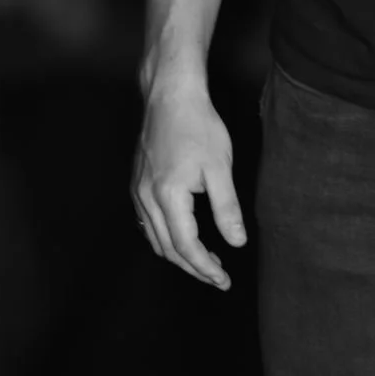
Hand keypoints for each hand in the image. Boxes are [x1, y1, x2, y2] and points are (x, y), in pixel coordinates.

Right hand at [131, 73, 247, 289]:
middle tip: (218, 276)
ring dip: (179, 254)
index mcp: (168, 197)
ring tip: (206, 259)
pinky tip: (182, 234)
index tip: (224, 281)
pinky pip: (147, 223)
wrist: (170, 95)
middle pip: (168, 249)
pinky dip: (165, 237)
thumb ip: (226, 208)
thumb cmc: (198, 125)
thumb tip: (237, 243)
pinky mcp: (137, 182)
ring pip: (155, 238)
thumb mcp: (219, 167)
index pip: (186, 247)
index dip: (206, 268)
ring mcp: (138, 191)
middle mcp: (146, 198)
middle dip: (193, 267)